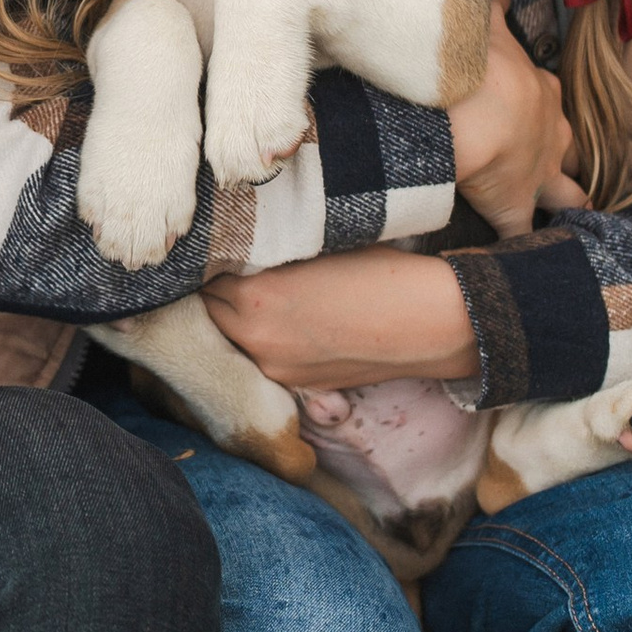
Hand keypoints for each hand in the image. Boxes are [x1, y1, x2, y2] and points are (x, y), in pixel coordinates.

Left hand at [202, 248, 479, 388]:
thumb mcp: (314, 249)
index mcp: (255, 297)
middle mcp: (255, 337)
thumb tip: (240, 251)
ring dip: (233, 318)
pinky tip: (280, 323)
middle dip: (214, 290)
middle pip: (209, 310)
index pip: (203, 276)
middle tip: (228, 269)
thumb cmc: (379, 273)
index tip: (217, 248)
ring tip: (253, 295)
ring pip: (231, 337)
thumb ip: (268, 255)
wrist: (428, 323)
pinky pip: (259, 358)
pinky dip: (260, 341)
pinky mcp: (296, 383)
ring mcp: (274, 366)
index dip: (211, 260)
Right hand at [448, 0, 588, 237]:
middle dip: (565, 163)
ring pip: (565, 195)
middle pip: (567, 152)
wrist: (477, 103)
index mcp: (542, 92)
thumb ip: (491, 8)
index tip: (530, 119)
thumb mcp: (487, 26)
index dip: (541, 114)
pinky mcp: (517, 205)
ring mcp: (540, 173)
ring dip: (564, 205)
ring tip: (567, 222)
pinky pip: (521, 232)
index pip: (548, 104)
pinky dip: (518, 243)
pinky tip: (515, 258)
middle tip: (564, 175)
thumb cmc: (479, 60)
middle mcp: (552, 134)